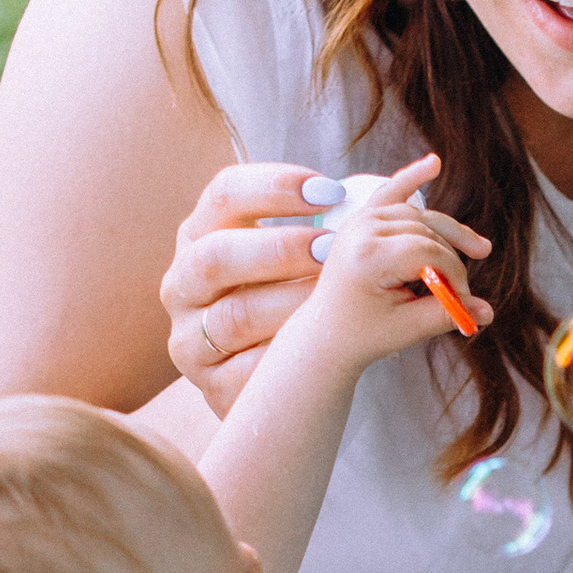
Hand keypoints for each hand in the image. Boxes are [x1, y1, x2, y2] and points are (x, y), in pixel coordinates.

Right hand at [162, 164, 339, 415]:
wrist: (265, 382)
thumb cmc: (284, 301)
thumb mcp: (287, 257)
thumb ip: (323, 224)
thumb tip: (390, 190)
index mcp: (198, 237)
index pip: (223, 195)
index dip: (273, 187)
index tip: (330, 191)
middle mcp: (182, 284)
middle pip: (216, 256)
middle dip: (278, 249)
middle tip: (332, 248)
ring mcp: (189, 338)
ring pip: (234, 317)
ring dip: (290, 303)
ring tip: (334, 298)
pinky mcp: (208, 385)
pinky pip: (248, 369)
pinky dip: (285, 355)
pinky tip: (318, 346)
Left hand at [298, 156, 493, 374]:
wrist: (326, 333)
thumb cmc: (362, 334)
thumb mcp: (407, 328)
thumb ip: (447, 314)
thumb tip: (488, 312)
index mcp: (367, 256)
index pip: (428, 252)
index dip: (454, 276)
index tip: (462, 301)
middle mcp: (361, 230)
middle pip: (428, 231)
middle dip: (452, 262)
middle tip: (463, 293)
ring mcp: (361, 221)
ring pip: (421, 216)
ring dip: (448, 234)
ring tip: (475, 250)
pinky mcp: (363, 220)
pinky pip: (392, 191)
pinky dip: (412, 178)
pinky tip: (434, 164)